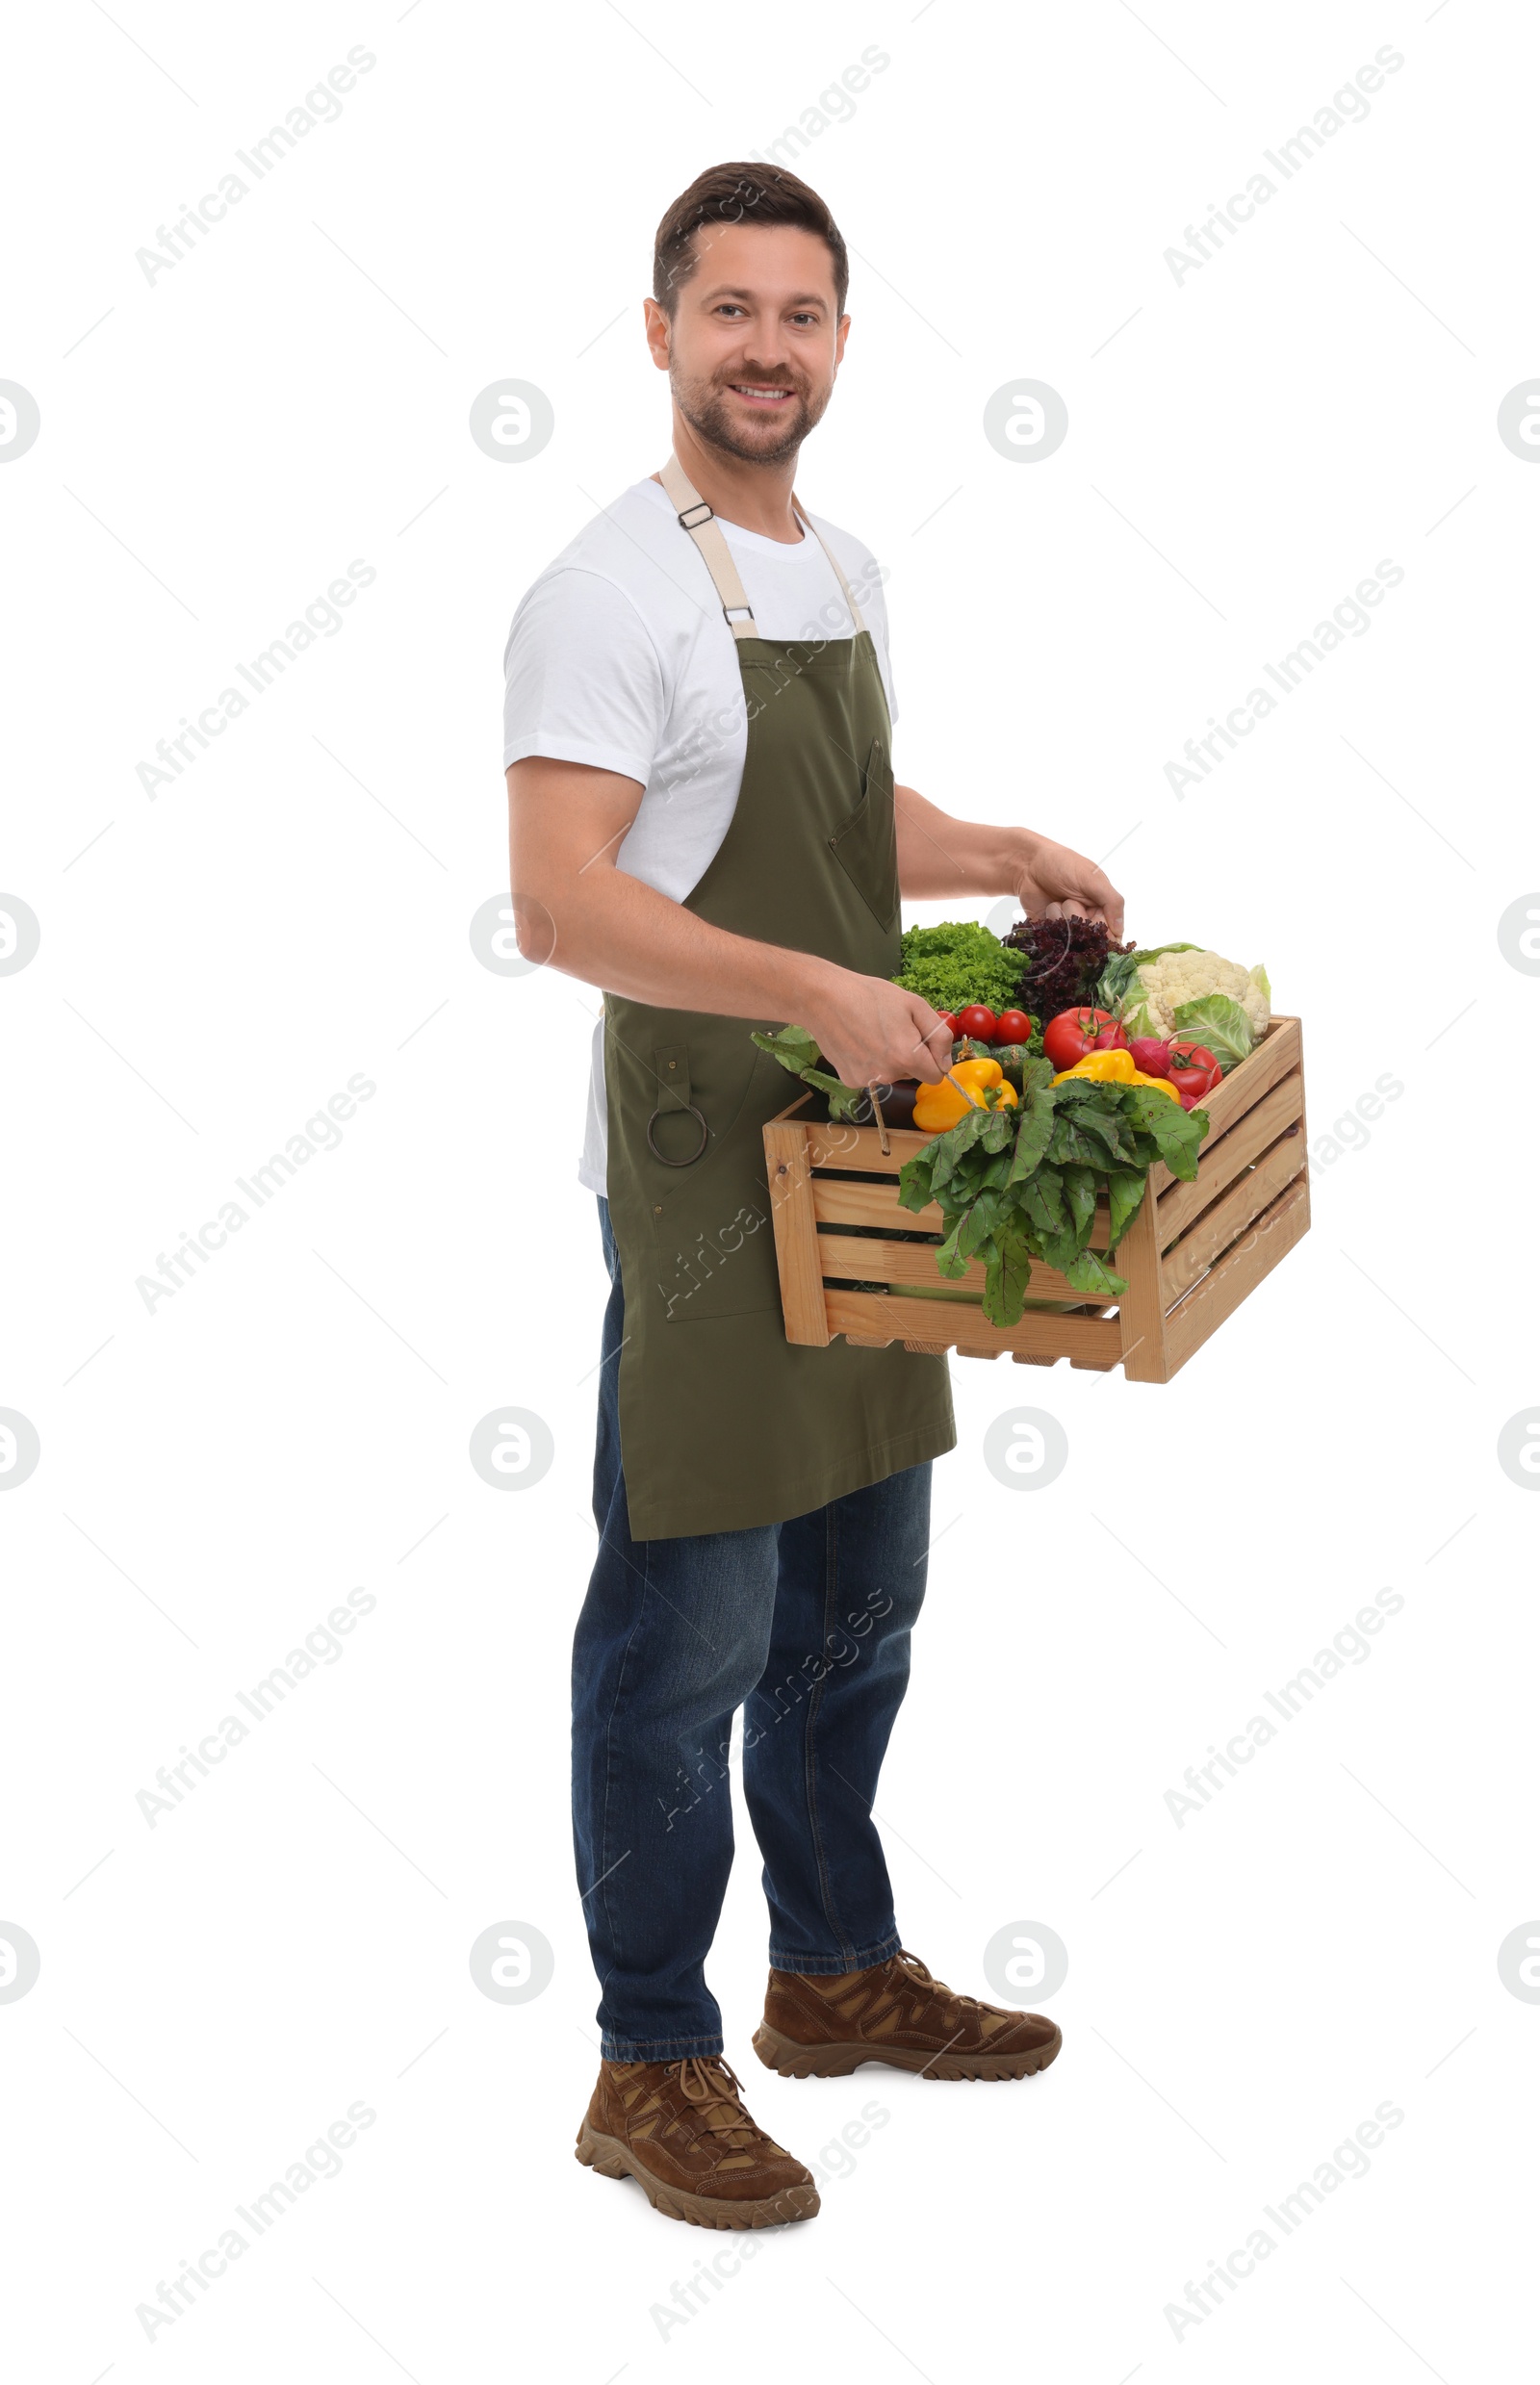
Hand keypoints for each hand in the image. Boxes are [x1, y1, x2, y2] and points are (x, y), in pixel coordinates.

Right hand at [805, 970, 951, 1086]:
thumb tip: (946, 1063)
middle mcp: (887, 1075)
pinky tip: (858, 1042)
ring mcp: (867, 1080)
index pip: (936, 1076)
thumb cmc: (870, 996)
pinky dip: (869, 1062)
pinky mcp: (849, 1080)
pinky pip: (871, 1075)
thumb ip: (938, 1035)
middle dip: (909, 1056)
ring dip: (889, 1059)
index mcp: (907, 1056)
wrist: (823, 998)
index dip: (933, 1058)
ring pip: (891, 1075)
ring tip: (872, 1033)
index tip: (921, 1042)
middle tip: (892, 1029)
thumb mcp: (914, 1004)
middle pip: (912, 1074)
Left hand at [1012, 833, 1124, 940]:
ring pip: (1070, 940)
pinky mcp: (1050, 932)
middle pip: (1089, 940)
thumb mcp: (1093, 879)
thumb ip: (1112, 902)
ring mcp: (1068, 928)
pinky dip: (1049, 923)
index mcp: (1103, 908)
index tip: (1091, 920)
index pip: (1110, 934)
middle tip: (1070, 899)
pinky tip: (1048, 907)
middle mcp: (1087, 921)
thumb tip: (1120, 932)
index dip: (1101, 932)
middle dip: (1079, 919)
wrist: (1030, 864)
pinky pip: (1053, 940)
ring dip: (1062, 918)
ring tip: (1057, 900)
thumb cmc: (1064, 865)